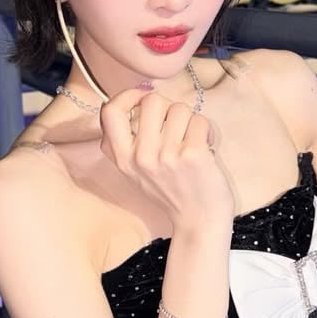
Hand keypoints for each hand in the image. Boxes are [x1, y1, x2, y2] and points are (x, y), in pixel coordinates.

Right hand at [99, 83, 235, 229]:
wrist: (199, 221)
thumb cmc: (171, 192)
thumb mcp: (134, 172)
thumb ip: (126, 141)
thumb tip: (133, 97)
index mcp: (123, 159)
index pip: (110, 112)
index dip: (128, 96)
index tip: (142, 97)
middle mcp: (141, 157)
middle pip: (152, 100)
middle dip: (169, 107)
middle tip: (176, 126)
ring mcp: (167, 156)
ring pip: (180, 108)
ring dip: (190, 121)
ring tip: (191, 143)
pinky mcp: (193, 155)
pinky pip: (200, 120)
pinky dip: (206, 131)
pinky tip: (205, 149)